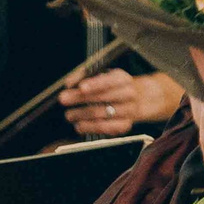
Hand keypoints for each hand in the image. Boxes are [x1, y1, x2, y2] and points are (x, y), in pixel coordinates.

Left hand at [60, 69, 183, 137]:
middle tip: (64, 99)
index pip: (109, 81)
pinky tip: (80, 126)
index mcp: (123, 79)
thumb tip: (69, 83)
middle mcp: (128, 94)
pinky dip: (90, 128)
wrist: (139, 99)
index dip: (95, 84)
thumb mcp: (104, 75)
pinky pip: (106, 129)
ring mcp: (128, 111)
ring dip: (82, 115)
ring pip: (102, 114)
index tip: (81, 87)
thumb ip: (84, 75)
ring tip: (69, 115)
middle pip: (103, 98)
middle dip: (80, 99)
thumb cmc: (114, 86)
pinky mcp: (125, 126)